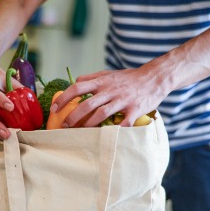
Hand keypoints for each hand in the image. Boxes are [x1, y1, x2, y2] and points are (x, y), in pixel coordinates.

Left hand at [50, 65, 169, 127]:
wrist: (154, 78)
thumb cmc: (129, 78)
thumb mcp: (109, 74)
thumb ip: (92, 78)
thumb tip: (74, 82)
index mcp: (102, 81)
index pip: (77, 88)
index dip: (64, 98)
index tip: (54, 109)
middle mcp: (110, 90)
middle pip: (87, 104)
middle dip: (73, 116)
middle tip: (65, 126)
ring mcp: (123, 100)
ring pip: (102, 113)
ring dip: (89, 125)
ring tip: (81, 132)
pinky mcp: (135, 109)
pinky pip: (123, 122)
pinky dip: (115, 130)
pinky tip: (107, 137)